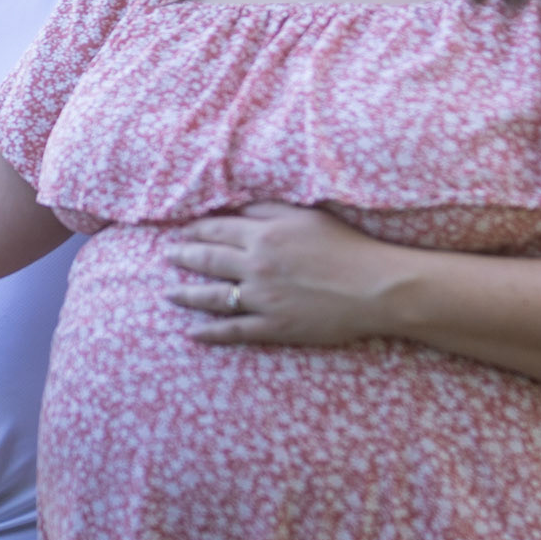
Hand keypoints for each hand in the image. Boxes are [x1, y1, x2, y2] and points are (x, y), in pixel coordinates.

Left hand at [165, 201, 396, 346]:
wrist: (374, 287)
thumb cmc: (347, 247)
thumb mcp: (308, 215)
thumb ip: (271, 208)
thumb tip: (240, 205)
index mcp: (264, 235)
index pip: (218, 230)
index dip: (196, 230)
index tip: (182, 231)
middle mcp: (256, 265)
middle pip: (209, 260)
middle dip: (183, 257)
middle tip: (166, 256)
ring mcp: (262, 298)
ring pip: (212, 296)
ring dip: (186, 294)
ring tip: (168, 293)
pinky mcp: (273, 326)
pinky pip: (233, 330)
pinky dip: (210, 333)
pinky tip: (192, 334)